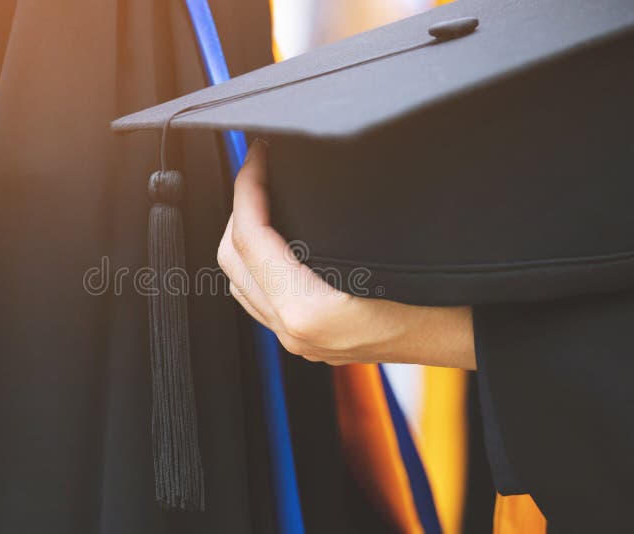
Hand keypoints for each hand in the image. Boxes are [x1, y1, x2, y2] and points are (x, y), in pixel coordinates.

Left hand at [217, 139, 475, 369]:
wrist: (469, 337)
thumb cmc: (443, 295)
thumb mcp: (386, 245)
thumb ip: (331, 214)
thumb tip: (295, 169)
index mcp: (306, 311)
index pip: (251, 236)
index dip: (248, 186)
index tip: (257, 155)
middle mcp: (294, 332)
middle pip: (233, 260)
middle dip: (241, 207)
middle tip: (261, 170)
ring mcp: (299, 342)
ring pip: (241, 281)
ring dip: (245, 237)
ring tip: (265, 198)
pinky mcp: (310, 342)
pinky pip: (260, 299)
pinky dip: (258, 265)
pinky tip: (277, 239)